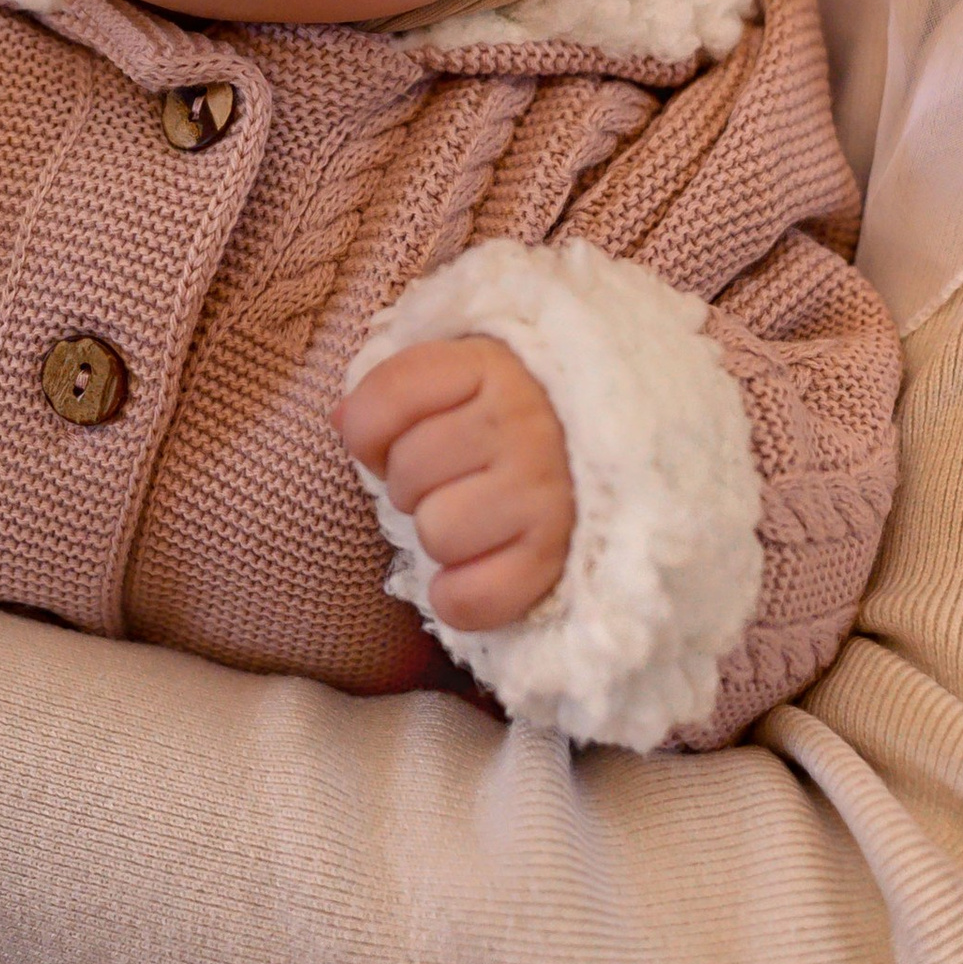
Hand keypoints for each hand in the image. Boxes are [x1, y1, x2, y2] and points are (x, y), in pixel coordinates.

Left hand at [336, 335, 573, 629]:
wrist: (621, 445)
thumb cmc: (518, 414)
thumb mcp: (463, 376)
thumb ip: (398, 390)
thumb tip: (341, 422)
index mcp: (491, 364)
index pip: (384, 400)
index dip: (370, 431)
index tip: (399, 436)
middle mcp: (524, 421)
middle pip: (406, 474)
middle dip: (414, 485)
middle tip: (454, 480)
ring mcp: (547, 490)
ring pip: (436, 533)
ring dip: (441, 537)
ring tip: (474, 518)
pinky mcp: (558, 556)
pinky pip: (469, 599)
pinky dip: (457, 597)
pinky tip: (475, 571)